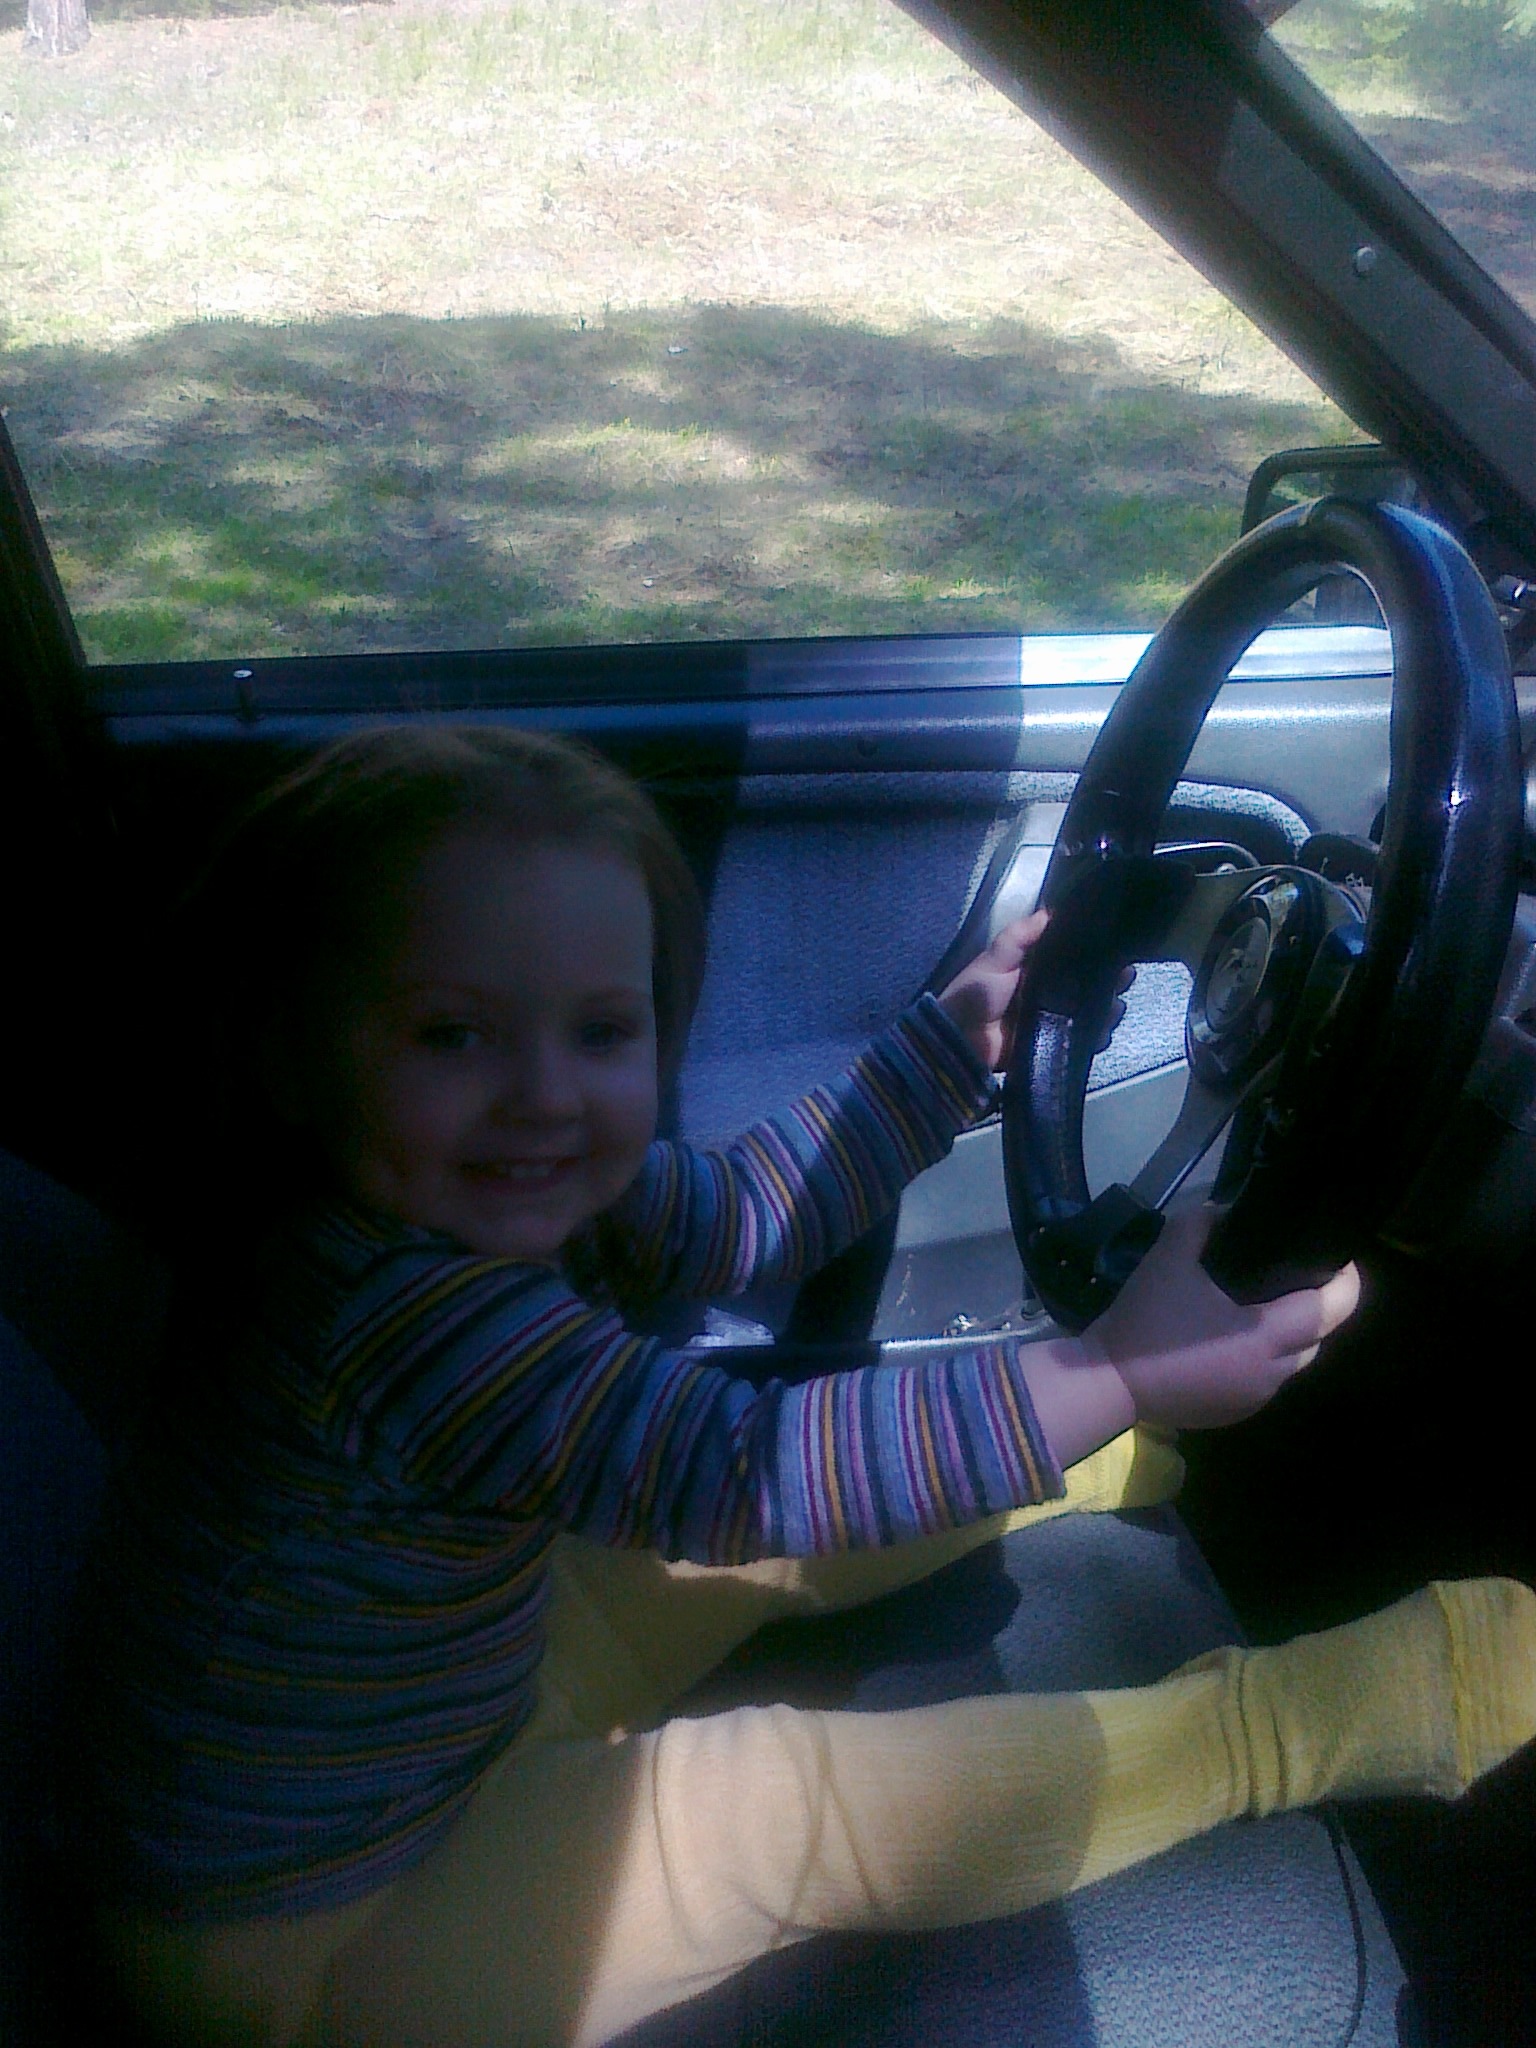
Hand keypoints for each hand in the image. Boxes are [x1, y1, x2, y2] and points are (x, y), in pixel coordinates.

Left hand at [937, 909, 1132, 1070]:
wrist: (961, 1040)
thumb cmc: (977, 992)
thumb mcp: (996, 957)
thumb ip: (1021, 935)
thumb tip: (1053, 910)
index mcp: (1037, 969)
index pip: (1074, 958)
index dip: (1096, 953)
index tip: (1118, 947)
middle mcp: (1050, 993)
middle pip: (1089, 986)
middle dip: (1110, 982)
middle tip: (1124, 977)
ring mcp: (1054, 1020)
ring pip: (1091, 1013)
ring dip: (1107, 1010)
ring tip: (1116, 1007)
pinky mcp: (1054, 1044)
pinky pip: (1081, 1040)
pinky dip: (1095, 1037)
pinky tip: (1104, 1031)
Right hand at [1079, 1206, 1361, 1430]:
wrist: (1106, 1381)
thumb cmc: (1144, 1320)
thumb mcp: (1169, 1258)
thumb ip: (1202, 1225)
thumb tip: (1225, 1212)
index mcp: (1263, 1336)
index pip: (1331, 1310)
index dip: (1346, 1283)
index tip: (1339, 1259)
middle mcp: (1271, 1374)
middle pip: (1317, 1338)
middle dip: (1316, 1309)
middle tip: (1292, 1277)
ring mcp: (1255, 1399)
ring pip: (1292, 1362)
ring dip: (1287, 1336)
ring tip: (1262, 1306)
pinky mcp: (1236, 1413)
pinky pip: (1266, 1380)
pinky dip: (1262, 1358)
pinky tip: (1231, 1339)